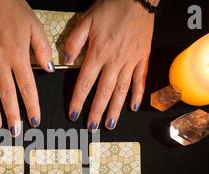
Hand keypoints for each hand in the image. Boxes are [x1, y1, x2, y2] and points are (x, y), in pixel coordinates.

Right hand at [0, 0, 54, 135]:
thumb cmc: (11, 8)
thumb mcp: (34, 25)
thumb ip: (42, 49)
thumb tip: (49, 69)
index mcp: (19, 56)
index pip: (27, 88)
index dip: (31, 106)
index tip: (35, 121)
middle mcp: (1, 62)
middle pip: (8, 95)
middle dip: (13, 115)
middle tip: (15, 132)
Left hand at [65, 0, 155, 129]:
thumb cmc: (111, 6)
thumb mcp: (86, 20)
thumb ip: (74, 41)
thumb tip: (66, 61)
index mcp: (97, 53)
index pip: (85, 82)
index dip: (78, 100)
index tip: (73, 114)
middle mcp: (114, 61)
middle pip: (103, 92)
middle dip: (96, 111)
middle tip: (91, 127)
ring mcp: (130, 61)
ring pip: (121, 90)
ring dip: (115, 109)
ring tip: (109, 124)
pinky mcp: (142, 58)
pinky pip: (140, 80)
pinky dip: (137, 94)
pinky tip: (133, 107)